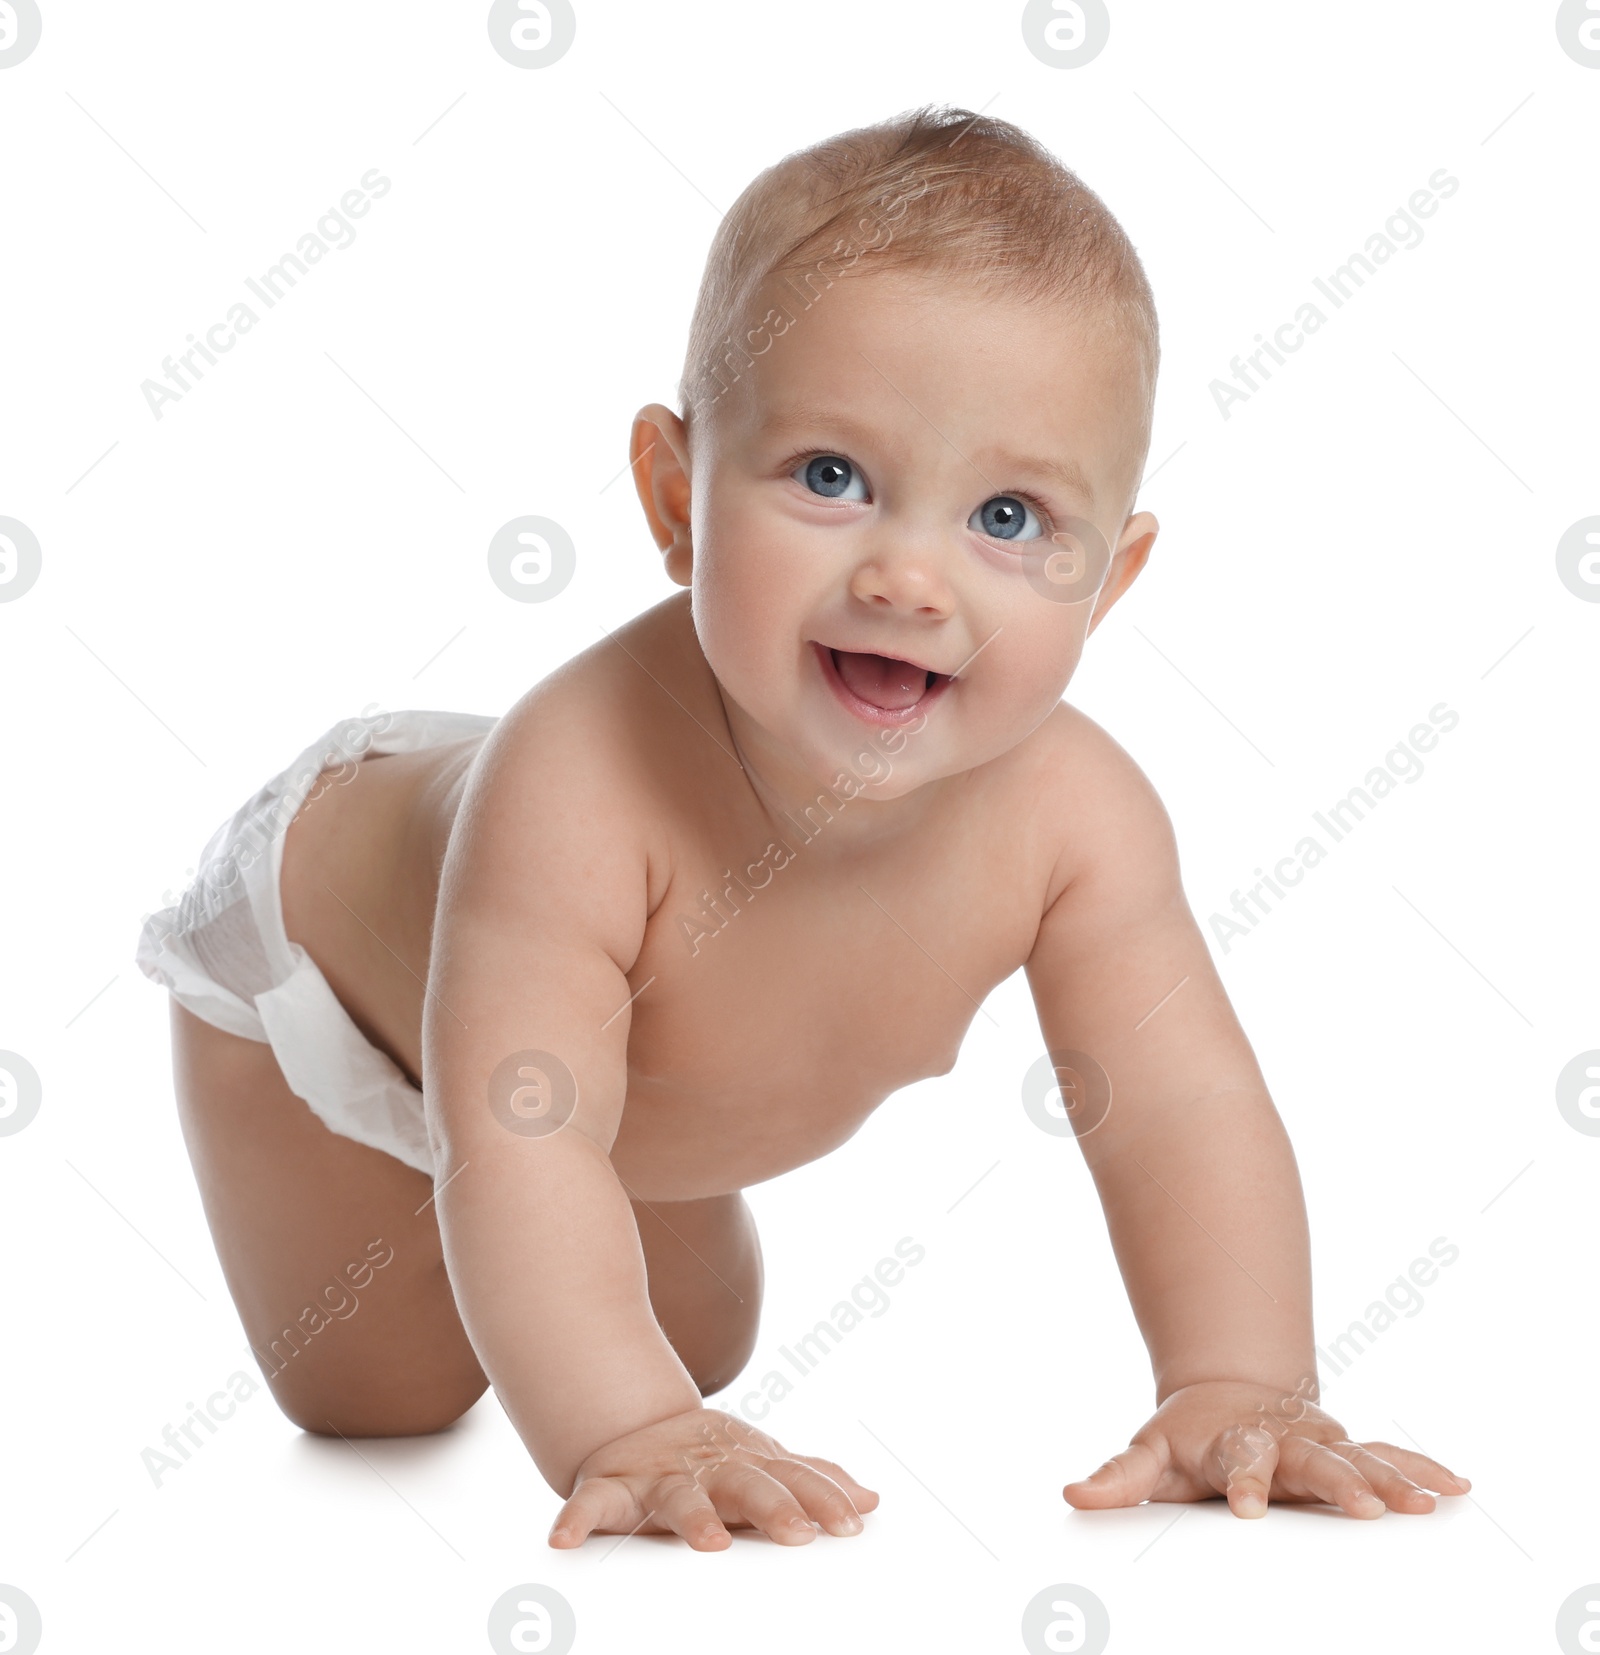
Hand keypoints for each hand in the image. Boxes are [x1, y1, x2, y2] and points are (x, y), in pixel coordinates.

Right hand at [548, 1407, 879, 1549]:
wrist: (634, 1423)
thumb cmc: (710, 1458)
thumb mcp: (763, 1462)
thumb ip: (812, 1479)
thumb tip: (873, 1499)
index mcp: (747, 1463)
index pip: (793, 1480)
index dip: (822, 1499)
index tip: (854, 1523)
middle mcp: (706, 1467)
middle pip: (745, 1485)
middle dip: (773, 1507)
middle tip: (799, 1534)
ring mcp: (658, 1476)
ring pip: (677, 1498)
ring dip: (693, 1519)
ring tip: (710, 1544)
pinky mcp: (609, 1488)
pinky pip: (590, 1505)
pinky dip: (576, 1519)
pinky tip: (563, 1541)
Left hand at [1062, 1379, 1469, 1518]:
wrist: (1228, 1392)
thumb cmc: (1189, 1439)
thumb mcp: (1150, 1455)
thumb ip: (1118, 1478)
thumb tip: (1071, 1495)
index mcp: (1234, 1442)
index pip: (1238, 1460)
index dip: (1243, 1482)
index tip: (1248, 1507)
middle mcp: (1284, 1438)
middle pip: (1311, 1458)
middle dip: (1338, 1481)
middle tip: (1365, 1508)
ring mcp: (1319, 1441)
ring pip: (1359, 1458)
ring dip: (1392, 1479)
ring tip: (1425, 1504)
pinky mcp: (1347, 1450)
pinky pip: (1390, 1459)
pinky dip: (1422, 1469)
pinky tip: (1457, 1486)